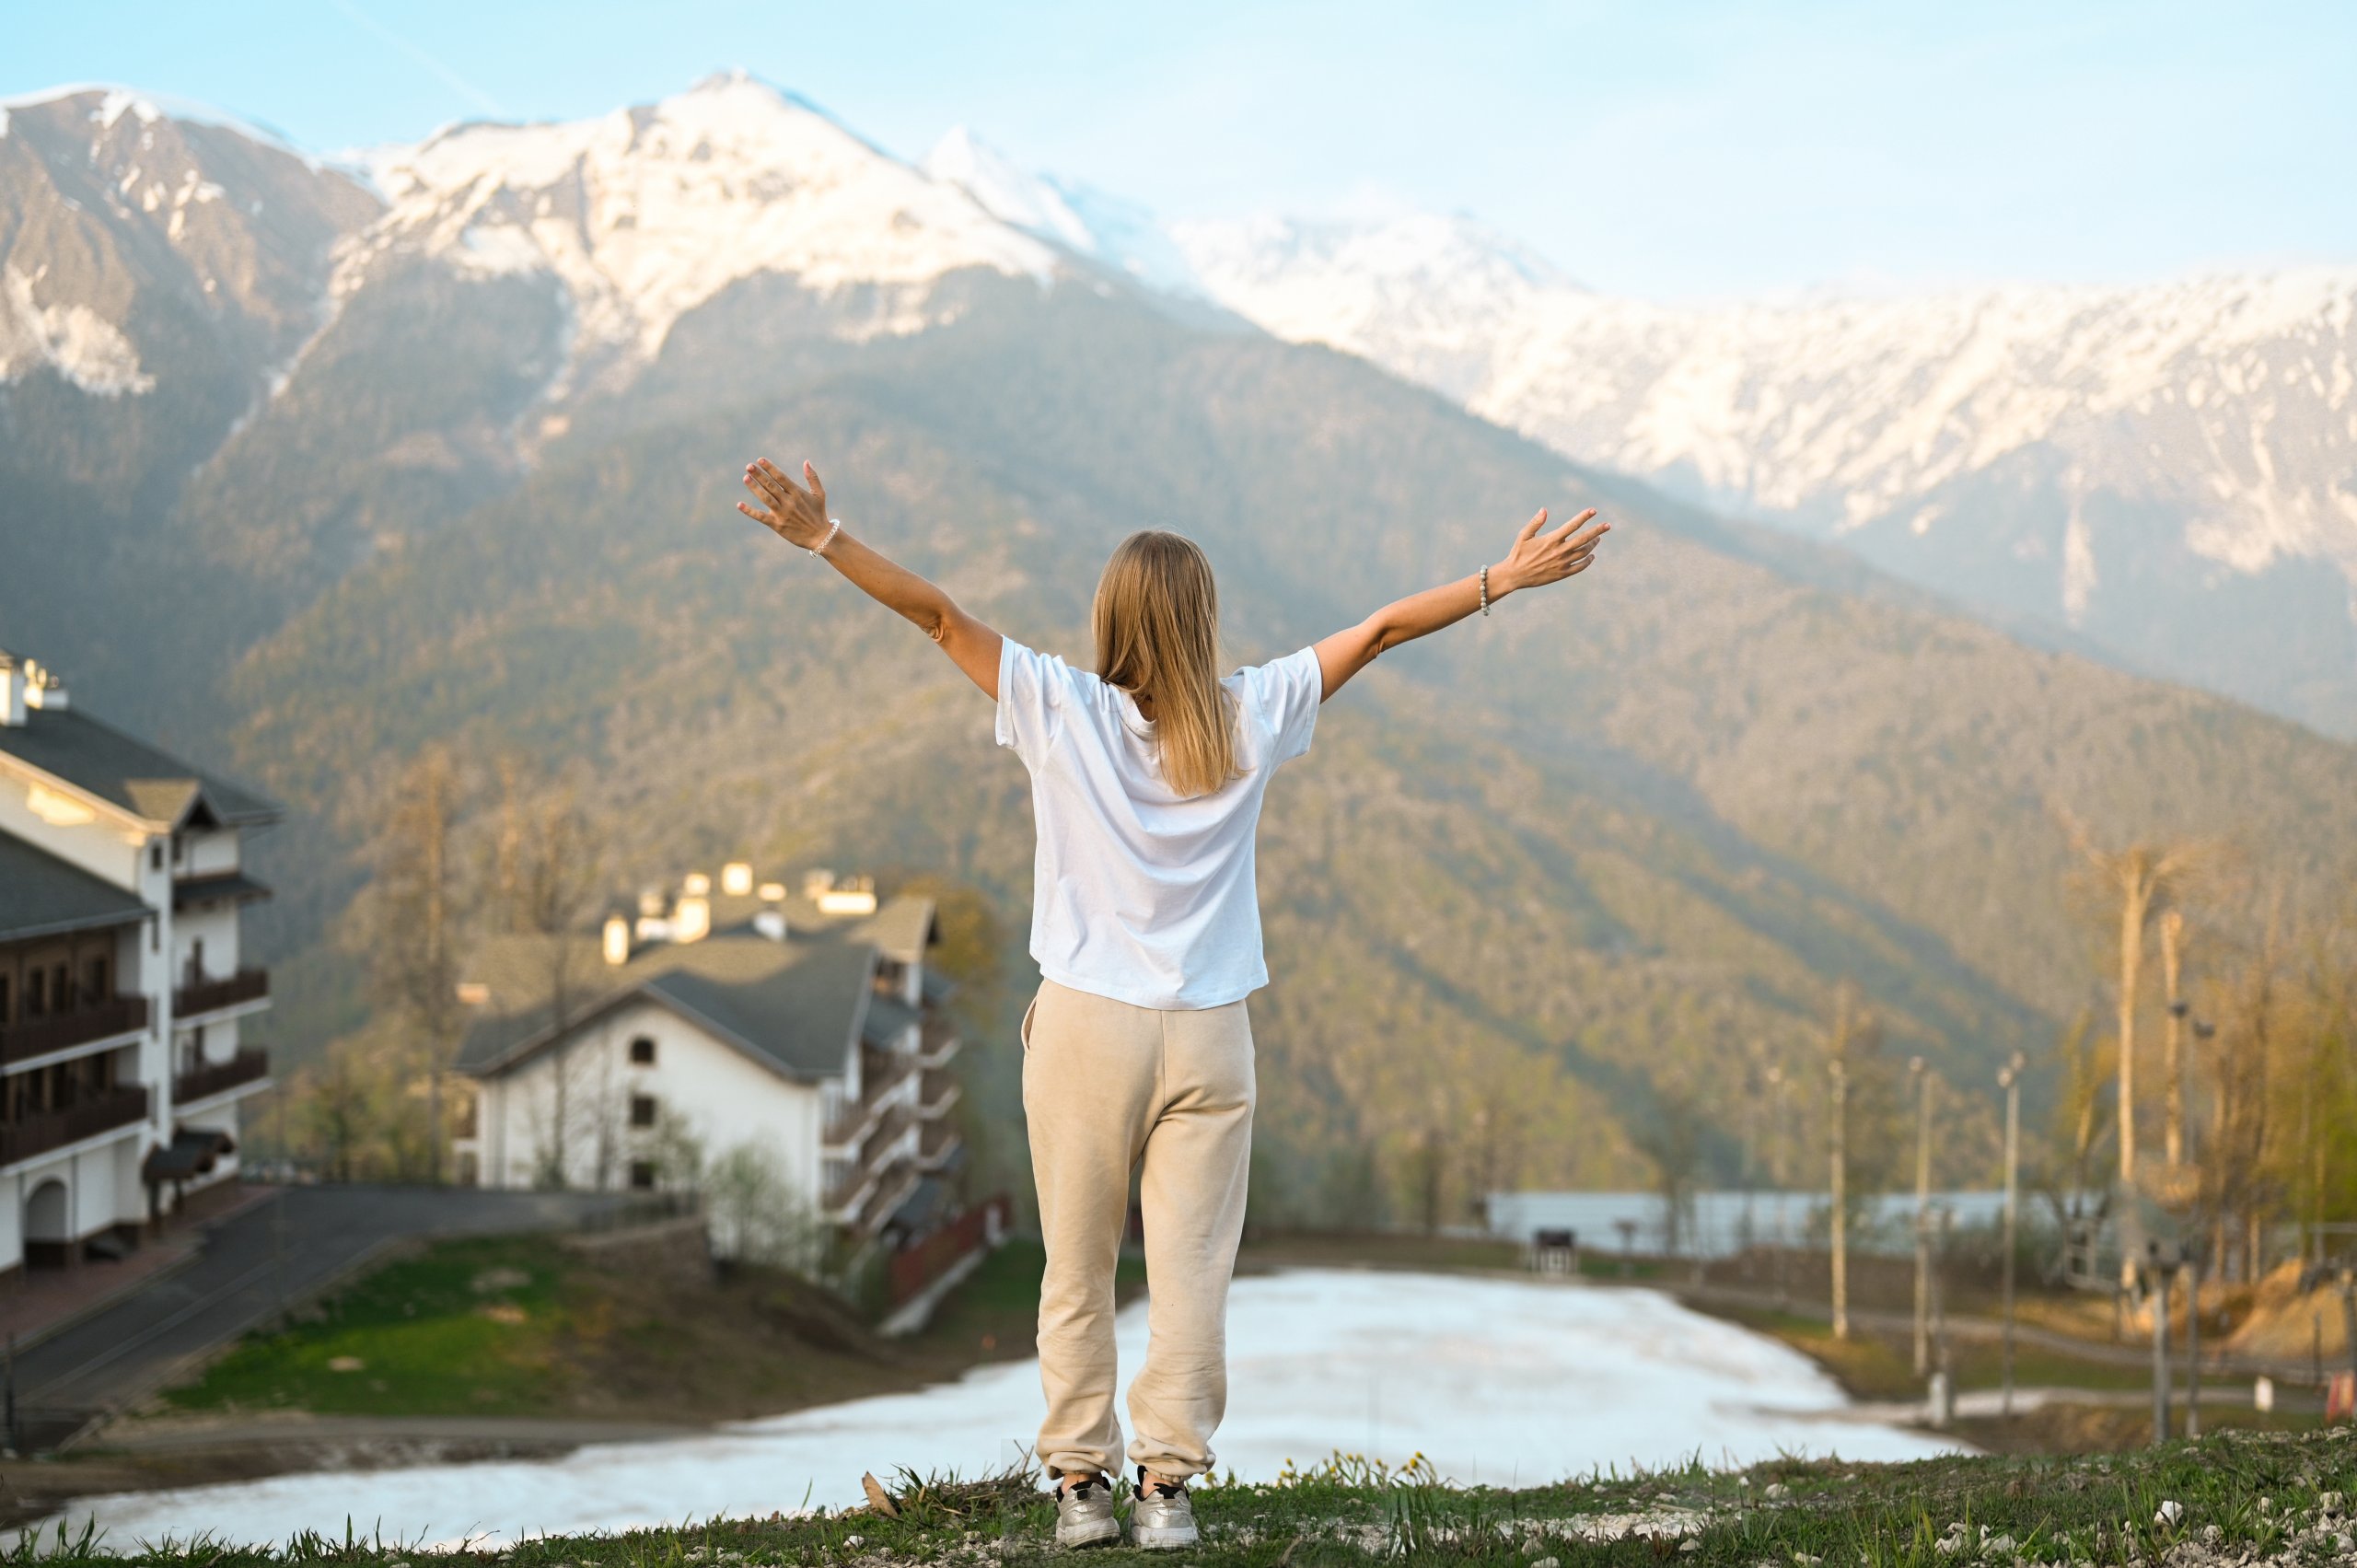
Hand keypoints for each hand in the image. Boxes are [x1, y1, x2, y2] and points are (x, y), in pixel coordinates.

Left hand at [738, 457, 831, 549]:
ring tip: (745, 478)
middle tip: (748, 466)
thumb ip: (813, 477)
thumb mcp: (819, 494)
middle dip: (759, 475)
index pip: (781, 477)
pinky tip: (739, 505)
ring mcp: (782, 513)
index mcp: (797, 493)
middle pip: (771, 486)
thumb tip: (806, 461)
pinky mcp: (777, 525)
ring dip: (755, 488)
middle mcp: (789, 502)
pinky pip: (761, 517)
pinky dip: (750, 511)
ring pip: (766, 498)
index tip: (760, 460)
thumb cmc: (819, 513)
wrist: (820, 537)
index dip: (770, 468)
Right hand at [1492, 507, 1606, 595]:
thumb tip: (1544, 509)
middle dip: (1597, 530)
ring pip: (1584, 552)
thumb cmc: (1518, 553)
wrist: (1514, 575)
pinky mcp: (1562, 574)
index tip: (1593, 510)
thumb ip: (1535, 522)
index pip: (1572, 525)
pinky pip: (1580, 567)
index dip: (1584, 517)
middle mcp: (1559, 551)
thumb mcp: (1524, 535)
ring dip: (1593, 544)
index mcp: (1551, 540)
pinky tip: (1591, 556)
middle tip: (1607, 525)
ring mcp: (1562, 563)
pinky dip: (1588, 561)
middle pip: (1584, 539)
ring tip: (1598, 538)